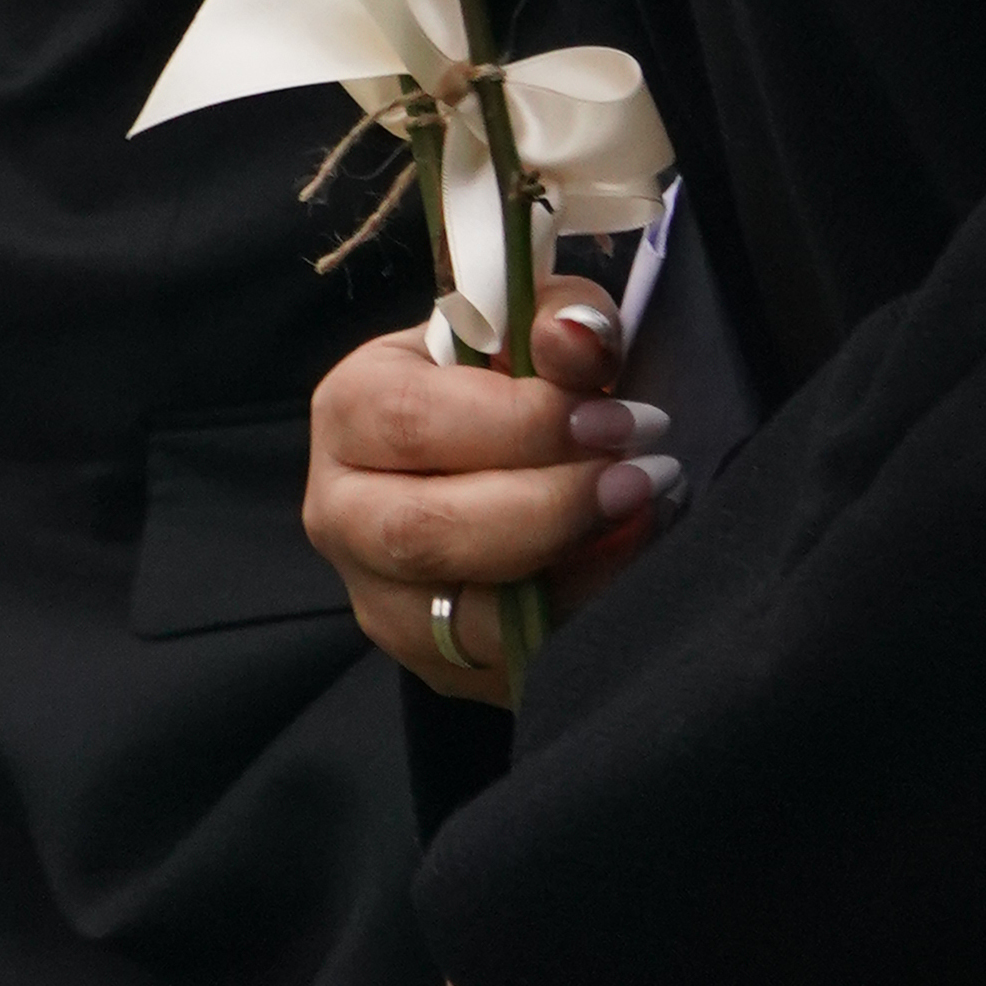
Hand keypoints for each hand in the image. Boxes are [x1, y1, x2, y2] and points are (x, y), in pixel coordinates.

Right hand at [303, 282, 681, 702]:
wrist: (502, 455)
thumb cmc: (513, 381)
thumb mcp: (535, 326)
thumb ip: (561, 318)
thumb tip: (576, 338)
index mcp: (350, 409)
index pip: (416, 422)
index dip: (524, 424)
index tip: (617, 418)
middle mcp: (342, 513)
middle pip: (425, 530)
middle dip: (548, 506)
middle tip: (641, 475)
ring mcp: (380, 601)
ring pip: (463, 618)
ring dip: (572, 572)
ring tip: (643, 519)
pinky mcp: (435, 666)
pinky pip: (507, 667)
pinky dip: (578, 622)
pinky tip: (627, 569)